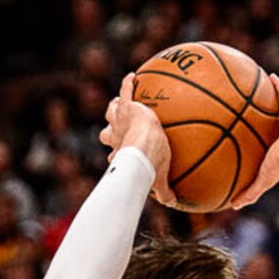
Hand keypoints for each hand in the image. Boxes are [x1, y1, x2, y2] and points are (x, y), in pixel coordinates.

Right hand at [100, 73, 174, 205]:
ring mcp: (119, 120)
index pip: (114, 155)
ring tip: (119, 102)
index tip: (122, 155)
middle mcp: (116, 137)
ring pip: (110, 111)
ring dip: (114, 108)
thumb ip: (164, 191)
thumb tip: (173, 203)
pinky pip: (125, 90)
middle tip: (117, 128)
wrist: (144, 145)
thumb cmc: (150, 164)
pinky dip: (127, 83)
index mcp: (121, 153)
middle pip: (106, 133)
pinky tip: (132, 76)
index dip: (117, 155)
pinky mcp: (126, 105)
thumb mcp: (158, 178)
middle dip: (110, 131)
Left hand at [231, 74, 278, 207]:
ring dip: (273, 96)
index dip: (261, 136)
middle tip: (254, 107)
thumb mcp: (262, 180)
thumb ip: (249, 192)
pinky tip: (269, 75)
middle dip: (266, 114)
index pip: (269, 140)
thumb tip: (232, 206)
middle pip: (274, 121)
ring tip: (261, 86)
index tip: (250, 132)